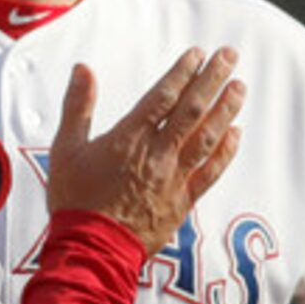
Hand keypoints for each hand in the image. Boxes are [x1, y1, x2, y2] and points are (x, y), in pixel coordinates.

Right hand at [45, 47, 245, 253]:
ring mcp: (173, 178)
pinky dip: (225, 152)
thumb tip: (82, 69)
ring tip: (239, 88)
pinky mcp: (182, 201)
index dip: (183, 72)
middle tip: (230, 56)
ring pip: (206, 137)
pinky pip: (210, 172)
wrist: (91, 249)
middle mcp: (157, 154)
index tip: (198, 54)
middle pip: (191, 110)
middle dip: (213, 80)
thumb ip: (77, 106)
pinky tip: (235, 134)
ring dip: (225, 110)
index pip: (163, 96)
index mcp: (129, 138)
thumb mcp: (65, 148)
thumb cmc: (75, 200)